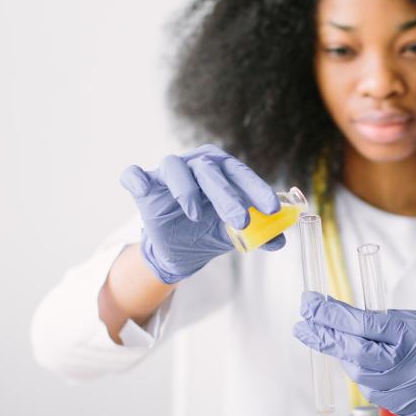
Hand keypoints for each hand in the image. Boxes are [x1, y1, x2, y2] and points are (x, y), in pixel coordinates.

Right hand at [119, 144, 283, 283]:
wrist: (181, 250)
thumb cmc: (210, 230)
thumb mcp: (237, 234)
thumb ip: (260, 234)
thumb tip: (280, 240)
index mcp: (222, 170)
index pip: (241, 173)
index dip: (257, 189)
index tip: (271, 209)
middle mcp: (196, 165)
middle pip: (210, 170)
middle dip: (227, 196)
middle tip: (240, 221)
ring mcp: (168, 174)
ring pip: (173, 166)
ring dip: (185, 189)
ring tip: (194, 214)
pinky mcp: (144, 187)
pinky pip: (134, 175)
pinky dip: (136, 178)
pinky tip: (142, 188)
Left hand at [292, 292, 415, 415]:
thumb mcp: (397, 317)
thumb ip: (365, 319)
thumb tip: (321, 313)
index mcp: (410, 333)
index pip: (363, 324)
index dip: (332, 316)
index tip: (308, 305)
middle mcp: (411, 363)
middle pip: (356, 354)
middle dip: (325, 338)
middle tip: (302, 327)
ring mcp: (410, 389)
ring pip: (359, 376)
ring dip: (347, 359)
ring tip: (350, 346)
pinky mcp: (407, 406)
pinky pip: (371, 393)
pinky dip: (365, 377)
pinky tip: (371, 367)